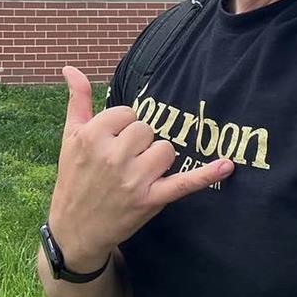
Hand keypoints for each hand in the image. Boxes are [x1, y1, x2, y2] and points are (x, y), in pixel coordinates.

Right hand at [47, 65, 234, 271]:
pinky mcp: (150, 200)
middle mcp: (112, 155)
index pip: (127, 114)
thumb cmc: (74, 178)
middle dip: (139, 144)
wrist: (75, 228)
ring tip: (136, 174)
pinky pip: (183, 182)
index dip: (122, 127)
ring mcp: (133, 179)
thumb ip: (77, 100)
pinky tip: (227, 165)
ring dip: (156, 160)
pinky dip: (205, 175)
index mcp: (91, 136)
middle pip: (147, 130)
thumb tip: (70, 67)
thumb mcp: (69, 137)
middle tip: (122, 162)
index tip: (112, 143)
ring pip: (165, 150)